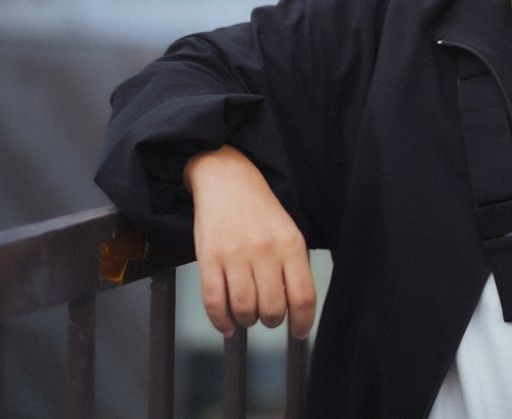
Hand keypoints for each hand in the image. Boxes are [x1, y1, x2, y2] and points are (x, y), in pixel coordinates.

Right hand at [184, 145, 316, 338]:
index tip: (298, 332)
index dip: (302, 321)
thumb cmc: (260, 210)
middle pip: (273, 308)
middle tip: (269, 318)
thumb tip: (294, 310)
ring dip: (247, 321)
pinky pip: (214, 302)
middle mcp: (265, 250)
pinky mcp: (208, 257)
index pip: (303, 296)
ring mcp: (235, 255)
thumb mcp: (288, 231)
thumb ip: (293, 267)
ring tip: (248, 316)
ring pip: (244, 309)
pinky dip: (221, 321)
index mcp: (291, 244)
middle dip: (272, 321)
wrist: (226, 179)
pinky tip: (227, 324)